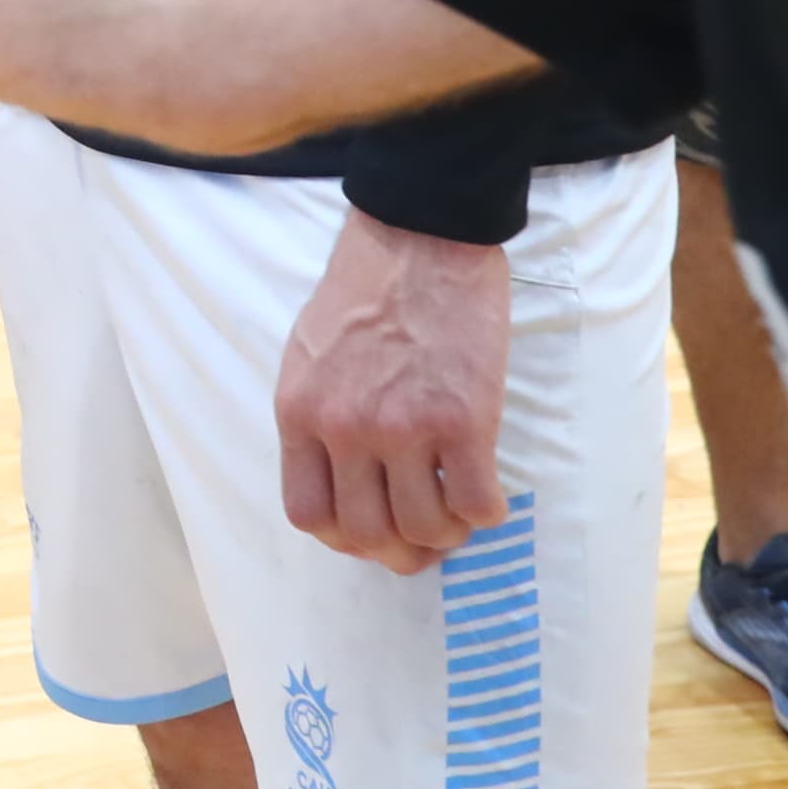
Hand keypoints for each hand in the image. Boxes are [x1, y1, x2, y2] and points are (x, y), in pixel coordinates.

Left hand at [273, 209, 516, 572]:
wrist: (420, 236)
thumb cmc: (365, 289)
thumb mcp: (309, 354)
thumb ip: (319, 416)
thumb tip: (343, 480)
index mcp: (300, 412)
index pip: (308, 514)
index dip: (344, 538)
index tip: (372, 531)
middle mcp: (345, 428)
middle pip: (366, 535)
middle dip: (398, 552)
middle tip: (424, 541)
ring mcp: (404, 427)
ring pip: (423, 529)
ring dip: (445, 535)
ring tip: (457, 512)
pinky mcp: (463, 420)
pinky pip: (476, 505)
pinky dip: (486, 513)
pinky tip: (487, 491)